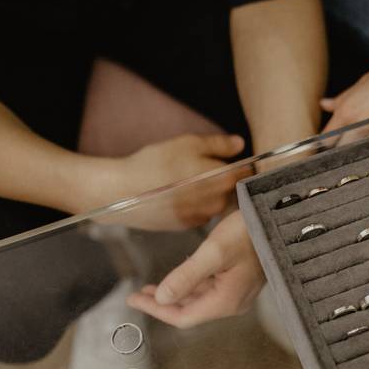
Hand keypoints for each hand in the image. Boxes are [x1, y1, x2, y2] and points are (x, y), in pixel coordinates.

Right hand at [81, 134, 249, 227]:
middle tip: (204, 167)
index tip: (237, 159)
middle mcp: (217, 202)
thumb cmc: (155, 164)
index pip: (247, 173)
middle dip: (224, 179)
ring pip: (215, 201)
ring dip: (209, 193)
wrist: (122, 192)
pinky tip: (178, 195)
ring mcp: (203, 217)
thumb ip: (219, 144)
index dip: (244, 164)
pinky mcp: (187, 225)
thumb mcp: (188, 143)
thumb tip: (239, 144)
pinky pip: (200, 212)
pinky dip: (194, 203)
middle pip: (232, 189)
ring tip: (186, 181)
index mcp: (223, 180)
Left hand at [126, 211, 264, 327]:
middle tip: (138, 295)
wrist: (279, 220)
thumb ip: (185, 276)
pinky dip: (191, 287)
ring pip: (199, 300)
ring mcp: (238, 293)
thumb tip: (161, 297)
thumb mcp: (213, 252)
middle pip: (190, 311)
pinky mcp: (241, 281)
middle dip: (162, 303)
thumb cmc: (249, 233)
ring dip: (175, 295)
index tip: (133, 300)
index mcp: (225, 301)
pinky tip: (181, 276)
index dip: (156, 310)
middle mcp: (233, 302)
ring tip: (153, 287)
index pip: (183, 317)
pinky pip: (211, 290)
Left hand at [320, 35, 368, 145]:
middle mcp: (364, 126)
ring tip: (363, 144)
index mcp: (351, 110)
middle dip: (340, 149)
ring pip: (362, 153)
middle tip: (341, 145)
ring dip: (359, 150)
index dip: (323, 143)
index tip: (321, 145)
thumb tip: (325, 104)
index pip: (327, 139)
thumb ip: (345, 97)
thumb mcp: (367, 80)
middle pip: (342, 152)